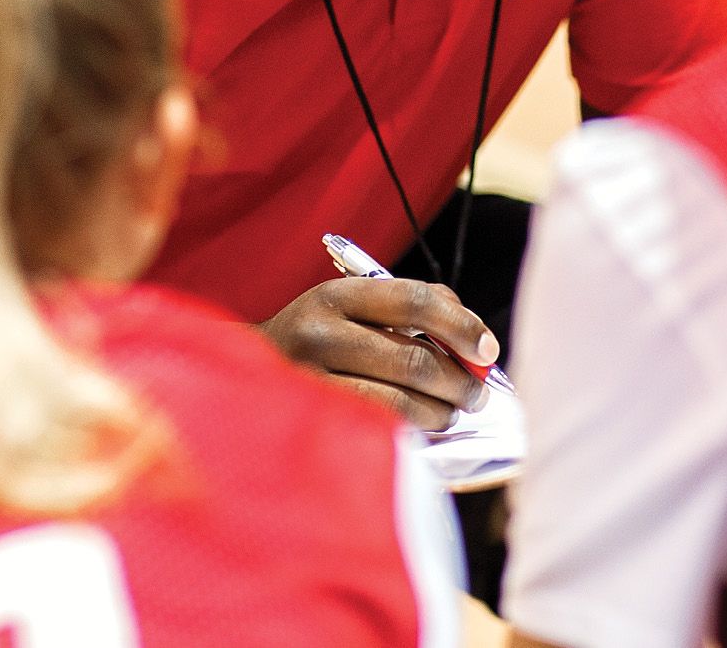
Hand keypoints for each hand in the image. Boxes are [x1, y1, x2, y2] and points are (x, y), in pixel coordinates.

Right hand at [262, 277, 499, 430]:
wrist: (239, 379)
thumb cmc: (315, 341)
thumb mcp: (351, 309)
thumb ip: (411, 312)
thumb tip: (473, 339)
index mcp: (336, 295)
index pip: (413, 300)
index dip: (459, 324)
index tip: (487, 348)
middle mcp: (317, 332)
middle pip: (412, 359)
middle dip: (458, 381)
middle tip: (476, 394)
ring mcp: (309, 382)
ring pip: (398, 403)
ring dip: (438, 413)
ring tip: (449, 414)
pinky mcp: (308, 423)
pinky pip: (375, 431)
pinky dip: (409, 432)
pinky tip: (417, 430)